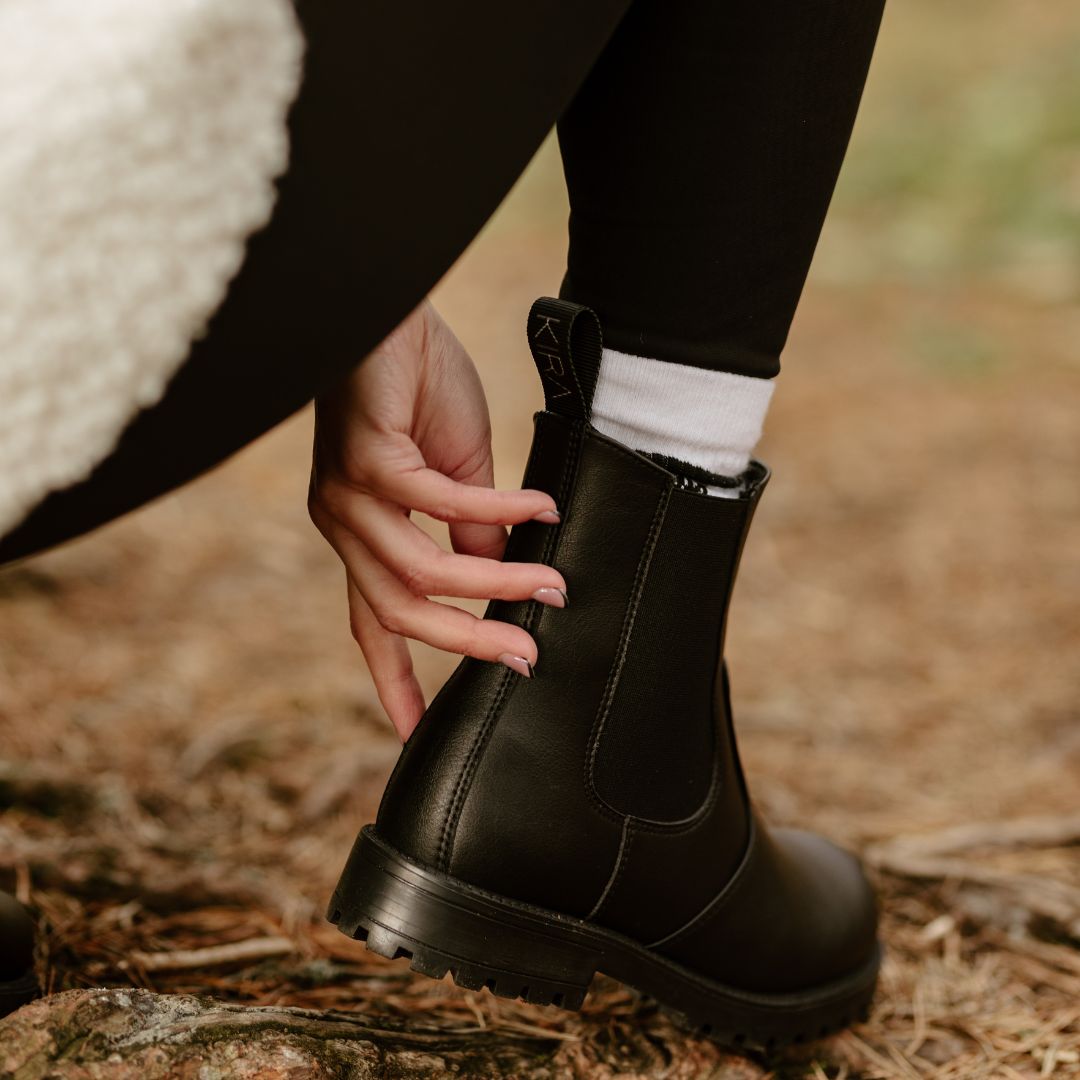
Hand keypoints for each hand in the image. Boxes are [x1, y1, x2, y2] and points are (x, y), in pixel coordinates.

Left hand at [309, 301, 565, 740]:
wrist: (389, 313)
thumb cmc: (419, 388)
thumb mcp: (456, 473)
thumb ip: (471, 532)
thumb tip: (499, 580)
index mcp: (361, 533)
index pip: (372, 620)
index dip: (393, 679)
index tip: (413, 734)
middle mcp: (344, 524)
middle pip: (398, 612)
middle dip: (465, 644)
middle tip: (525, 660)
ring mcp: (348, 495)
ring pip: (422, 570)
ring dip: (496, 583)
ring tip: (553, 586)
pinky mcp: (367, 459)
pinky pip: (442, 504)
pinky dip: (501, 510)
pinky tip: (542, 511)